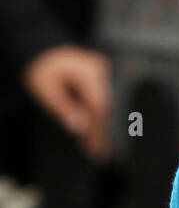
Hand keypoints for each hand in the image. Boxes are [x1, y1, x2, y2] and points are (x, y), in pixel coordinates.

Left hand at [21, 45, 112, 161]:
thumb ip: (64, 108)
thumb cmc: (43, 71)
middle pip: (105, 105)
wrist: (45, 54)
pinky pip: (101, 99)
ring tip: (99, 148)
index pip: (99, 104)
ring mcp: (102, 71)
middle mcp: (100, 69)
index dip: (98, 128)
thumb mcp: (47, 91)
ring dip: (101, 125)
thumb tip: (81, 128)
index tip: (95, 148)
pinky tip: (96, 131)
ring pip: (105, 104)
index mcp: (89, 71)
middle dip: (101, 130)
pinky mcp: (100, 76)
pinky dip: (98, 116)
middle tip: (98, 153)